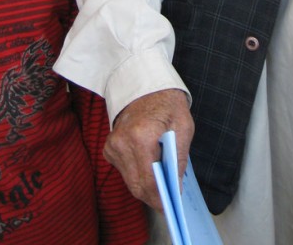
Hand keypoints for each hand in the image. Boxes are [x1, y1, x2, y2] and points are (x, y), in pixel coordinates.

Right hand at [103, 89, 193, 210]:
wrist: (145, 86)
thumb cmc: (167, 104)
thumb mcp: (183, 127)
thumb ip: (179, 159)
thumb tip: (176, 186)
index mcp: (142, 136)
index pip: (149, 180)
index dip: (160, 197)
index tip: (169, 207)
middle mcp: (122, 143)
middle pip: (137, 186)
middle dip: (153, 196)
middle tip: (167, 200)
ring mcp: (112, 145)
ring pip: (129, 181)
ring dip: (145, 185)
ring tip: (161, 181)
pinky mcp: (109, 148)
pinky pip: (124, 171)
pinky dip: (137, 173)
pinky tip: (148, 163)